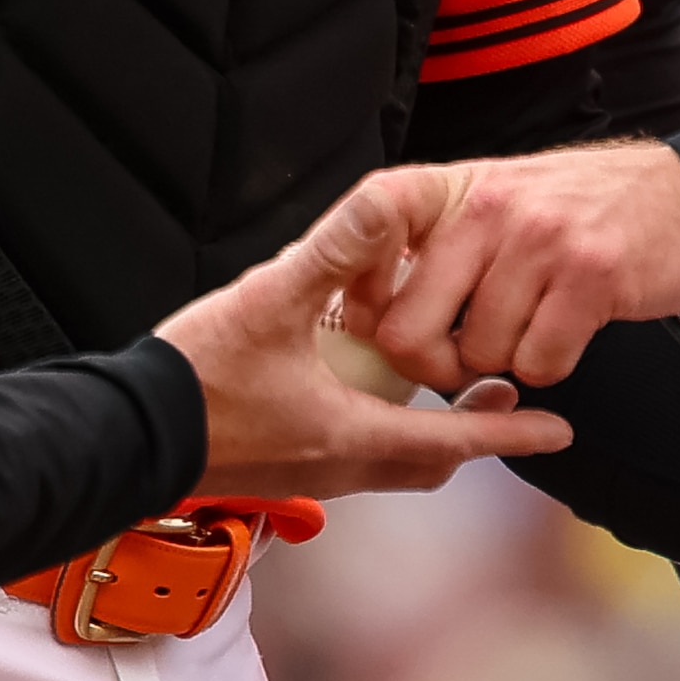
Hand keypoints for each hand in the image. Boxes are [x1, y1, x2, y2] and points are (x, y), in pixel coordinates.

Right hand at [154, 177, 573, 492]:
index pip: (454, 440)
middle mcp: (335, 469)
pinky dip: (376, 432)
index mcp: (350, 435)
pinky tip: (358, 394)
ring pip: (388, 465)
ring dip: (424, 433)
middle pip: (427, 464)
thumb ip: (329, 251)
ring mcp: (303, 478)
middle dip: (472, 433)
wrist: (117, 436)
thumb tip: (382, 202)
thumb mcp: (267, 302)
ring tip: (440, 389)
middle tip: (503, 397)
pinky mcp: (274, 472)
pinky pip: (349, 460)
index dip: (512, 430)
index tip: (562, 429)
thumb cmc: (191, 379)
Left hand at [329, 139, 679, 391]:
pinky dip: (552, 366)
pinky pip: (540, 363)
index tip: (378, 317)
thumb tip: (377, 308)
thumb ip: (445, 241)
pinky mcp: (591, 278)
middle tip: (463, 361)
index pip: (371, 218)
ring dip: (506, 362)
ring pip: (478, 355)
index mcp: (460, 188)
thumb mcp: (506, 198)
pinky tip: (572, 332)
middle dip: (432, 365)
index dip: (360, 287)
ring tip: (537, 328)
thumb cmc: (594, 209)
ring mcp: (541, 241)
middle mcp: (491, 209)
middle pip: (407, 328)